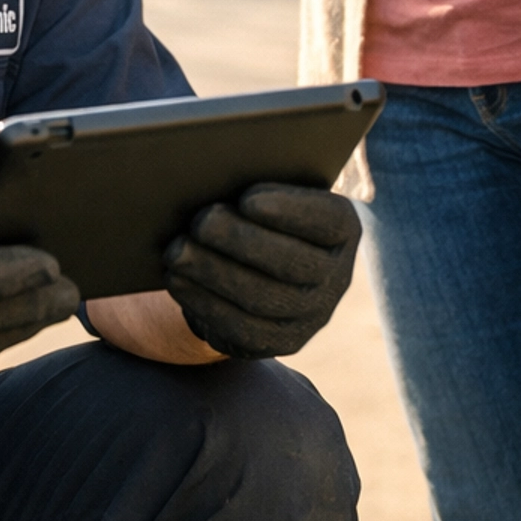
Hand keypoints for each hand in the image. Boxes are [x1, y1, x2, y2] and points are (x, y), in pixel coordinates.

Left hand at [163, 183, 360, 358]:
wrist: (262, 267)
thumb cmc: (263, 214)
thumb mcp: (272, 195)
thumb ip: (257, 190)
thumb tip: (214, 178)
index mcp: (343, 230)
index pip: (326, 221)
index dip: (289, 211)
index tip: (247, 199)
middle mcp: (336, 276)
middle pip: (289, 262)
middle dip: (239, 241)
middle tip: (200, 222)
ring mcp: (312, 315)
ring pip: (261, 298)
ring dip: (213, 272)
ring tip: (177, 251)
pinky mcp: (281, 342)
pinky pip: (241, 328)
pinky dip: (205, 302)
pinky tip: (178, 280)